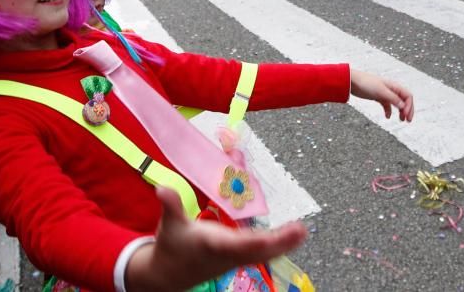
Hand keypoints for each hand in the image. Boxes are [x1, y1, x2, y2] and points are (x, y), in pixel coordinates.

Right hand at [125, 188, 307, 291]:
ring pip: (263, 254)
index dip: (253, 241)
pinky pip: (262, 253)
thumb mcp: (170, 224)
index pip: (236, 245)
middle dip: (279, 242)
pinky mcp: (238, 258)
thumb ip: (170, 205)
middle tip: (300, 231)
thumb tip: (161, 189)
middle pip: (258, 251)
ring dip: (284, 244)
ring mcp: (235, 258)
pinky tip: (292, 238)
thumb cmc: (172, 245)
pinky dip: (278, 245)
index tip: (269, 237)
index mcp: (213, 245)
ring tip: (302, 232)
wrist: (168, 275)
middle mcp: (228, 254)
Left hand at [350, 69, 413, 121]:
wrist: (352, 81)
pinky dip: (389, 111)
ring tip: (401, 120)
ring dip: (400, 111)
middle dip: (407, 110)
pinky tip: (387, 116)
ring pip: (397, 103)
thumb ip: (393, 98)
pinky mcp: (378, 97)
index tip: (406, 115)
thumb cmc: (366, 83)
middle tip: (408, 120)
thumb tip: (403, 106)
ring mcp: (385, 93)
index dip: (409, 106)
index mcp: (394, 86)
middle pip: (404, 100)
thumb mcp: (381, 91)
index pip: (408, 96)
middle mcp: (391, 89)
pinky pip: (387, 105)